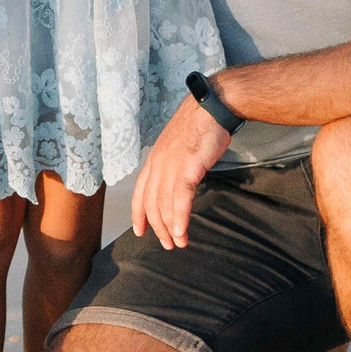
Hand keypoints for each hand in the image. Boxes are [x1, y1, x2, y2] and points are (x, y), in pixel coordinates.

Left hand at [131, 95, 231, 249]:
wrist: (212, 108)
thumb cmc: (200, 124)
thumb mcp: (179, 146)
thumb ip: (175, 164)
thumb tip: (179, 181)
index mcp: (154, 159)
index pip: (140, 191)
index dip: (138, 213)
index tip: (140, 230)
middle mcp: (158, 164)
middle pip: (151, 203)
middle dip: (157, 227)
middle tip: (167, 244)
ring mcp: (171, 166)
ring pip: (165, 204)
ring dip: (170, 227)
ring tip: (178, 243)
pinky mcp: (188, 168)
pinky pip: (180, 199)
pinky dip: (180, 218)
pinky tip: (182, 231)